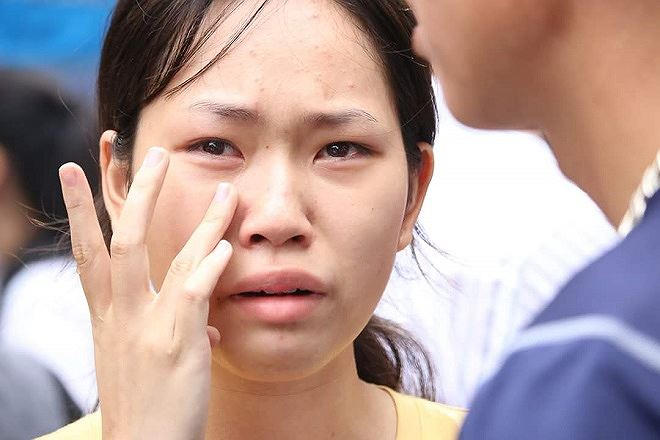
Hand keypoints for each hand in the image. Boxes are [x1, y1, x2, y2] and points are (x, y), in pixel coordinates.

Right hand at [59, 147, 236, 439]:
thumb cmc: (149, 407)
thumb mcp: (146, 362)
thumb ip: (173, 332)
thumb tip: (207, 325)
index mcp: (107, 317)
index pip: (88, 253)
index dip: (80, 210)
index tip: (73, 169)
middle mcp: (121, 316)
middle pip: (122, 241)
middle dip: (136, 194)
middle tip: (152, 152)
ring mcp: (147, 328)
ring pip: (166, 258)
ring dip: (200, 221)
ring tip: (227, 190)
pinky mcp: (176, 344)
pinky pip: (193, 293)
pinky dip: (210, 266)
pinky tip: (226, 246)